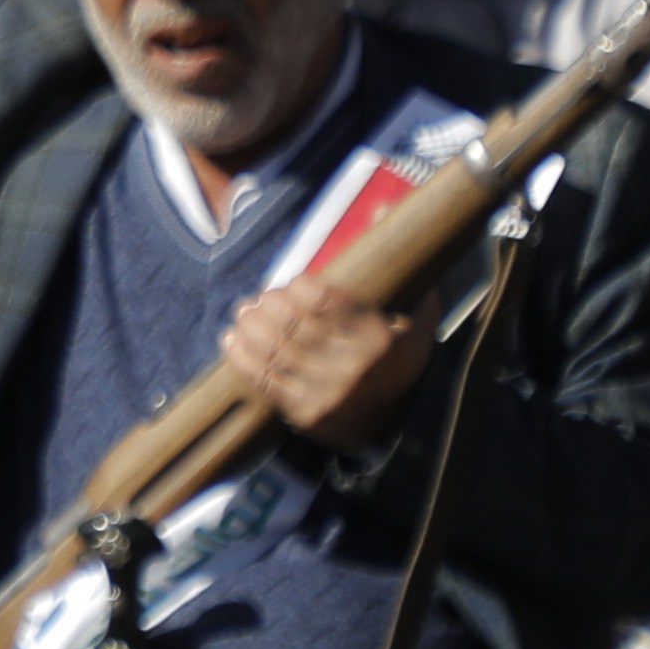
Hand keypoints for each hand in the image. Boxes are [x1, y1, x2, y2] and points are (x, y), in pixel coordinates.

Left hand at [218, 274, 429, 455]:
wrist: (399, 430)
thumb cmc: (401, 369)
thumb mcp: (419, 330)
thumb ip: (409, 287)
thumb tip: (385, 218)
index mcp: (376, 338)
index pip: (325, 301)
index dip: (298, 288)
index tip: (288, 285)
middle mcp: (350, 365)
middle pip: (295, 324)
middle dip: (269, 306)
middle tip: (257, 298)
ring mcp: (325, 392)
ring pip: (276, 350)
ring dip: (251, 328)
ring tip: (242, 314)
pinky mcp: (305, 413)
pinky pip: (267, 380)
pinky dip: (243, 359)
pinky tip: (231, 341)